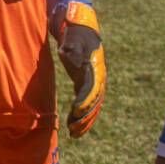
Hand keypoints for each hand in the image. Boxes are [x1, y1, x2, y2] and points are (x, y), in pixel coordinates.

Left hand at [59, 18, 104, 137]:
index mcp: (95, 69)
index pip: (91, 89)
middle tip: (74, 130)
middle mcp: (97, 79)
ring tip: (73, 134)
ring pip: (91, 106)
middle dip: (85, 118)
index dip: (85, 101)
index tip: (76, 111)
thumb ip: (71, 47)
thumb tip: (67, 54)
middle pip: (93, 103)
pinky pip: (85, 102)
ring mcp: (93, 82)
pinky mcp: (85, 83)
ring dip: (84, 121)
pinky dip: (80, 114)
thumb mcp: (73, 38)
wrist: (82, 29)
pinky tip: (72, 124)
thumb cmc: (76, 33)